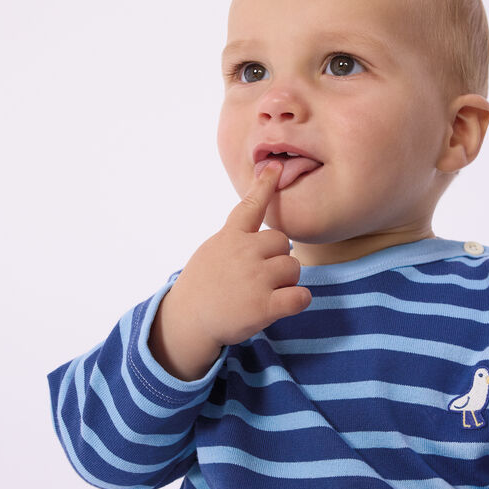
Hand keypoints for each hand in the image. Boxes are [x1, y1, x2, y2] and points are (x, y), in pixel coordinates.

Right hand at [149, 161, 310, 379]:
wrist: (188, 321)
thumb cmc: (203, 286)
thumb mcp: (212, 252)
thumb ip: (236, 239)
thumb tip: (263, 235)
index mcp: (230, 237)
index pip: (250, 206)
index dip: (265, 185)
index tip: (277, 167)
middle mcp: (243, 253)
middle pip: (284, 243)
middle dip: (279, 259)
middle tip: (261, 277)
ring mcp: (254, 279)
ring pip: (294, 269)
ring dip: (287, 282)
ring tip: (265, 293)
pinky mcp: (264, 306)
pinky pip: (301, 296)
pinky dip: (299, 300)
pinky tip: (285, 304)